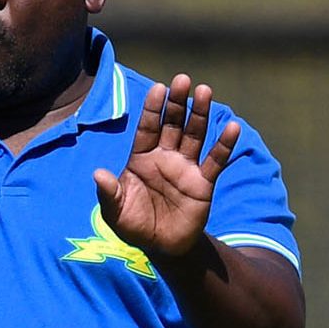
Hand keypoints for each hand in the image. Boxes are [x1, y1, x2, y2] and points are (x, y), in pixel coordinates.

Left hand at [93, 74, 237, 257]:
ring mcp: (185, 168)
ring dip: (199, 114)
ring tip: (205, 91)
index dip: (153, 109)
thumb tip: (97, 174)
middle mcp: (164, 157)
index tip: (158, 88)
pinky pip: (215, 161)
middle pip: (172, 124)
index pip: (147, 128)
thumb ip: (108, 193)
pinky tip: (231, 127)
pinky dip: (223, 145)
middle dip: (177, 103)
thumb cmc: (134, 226)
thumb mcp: (115, 212)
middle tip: (183, 80)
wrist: (162, 247)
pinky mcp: (203, 183)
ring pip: (194, 135)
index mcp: (141, 158)